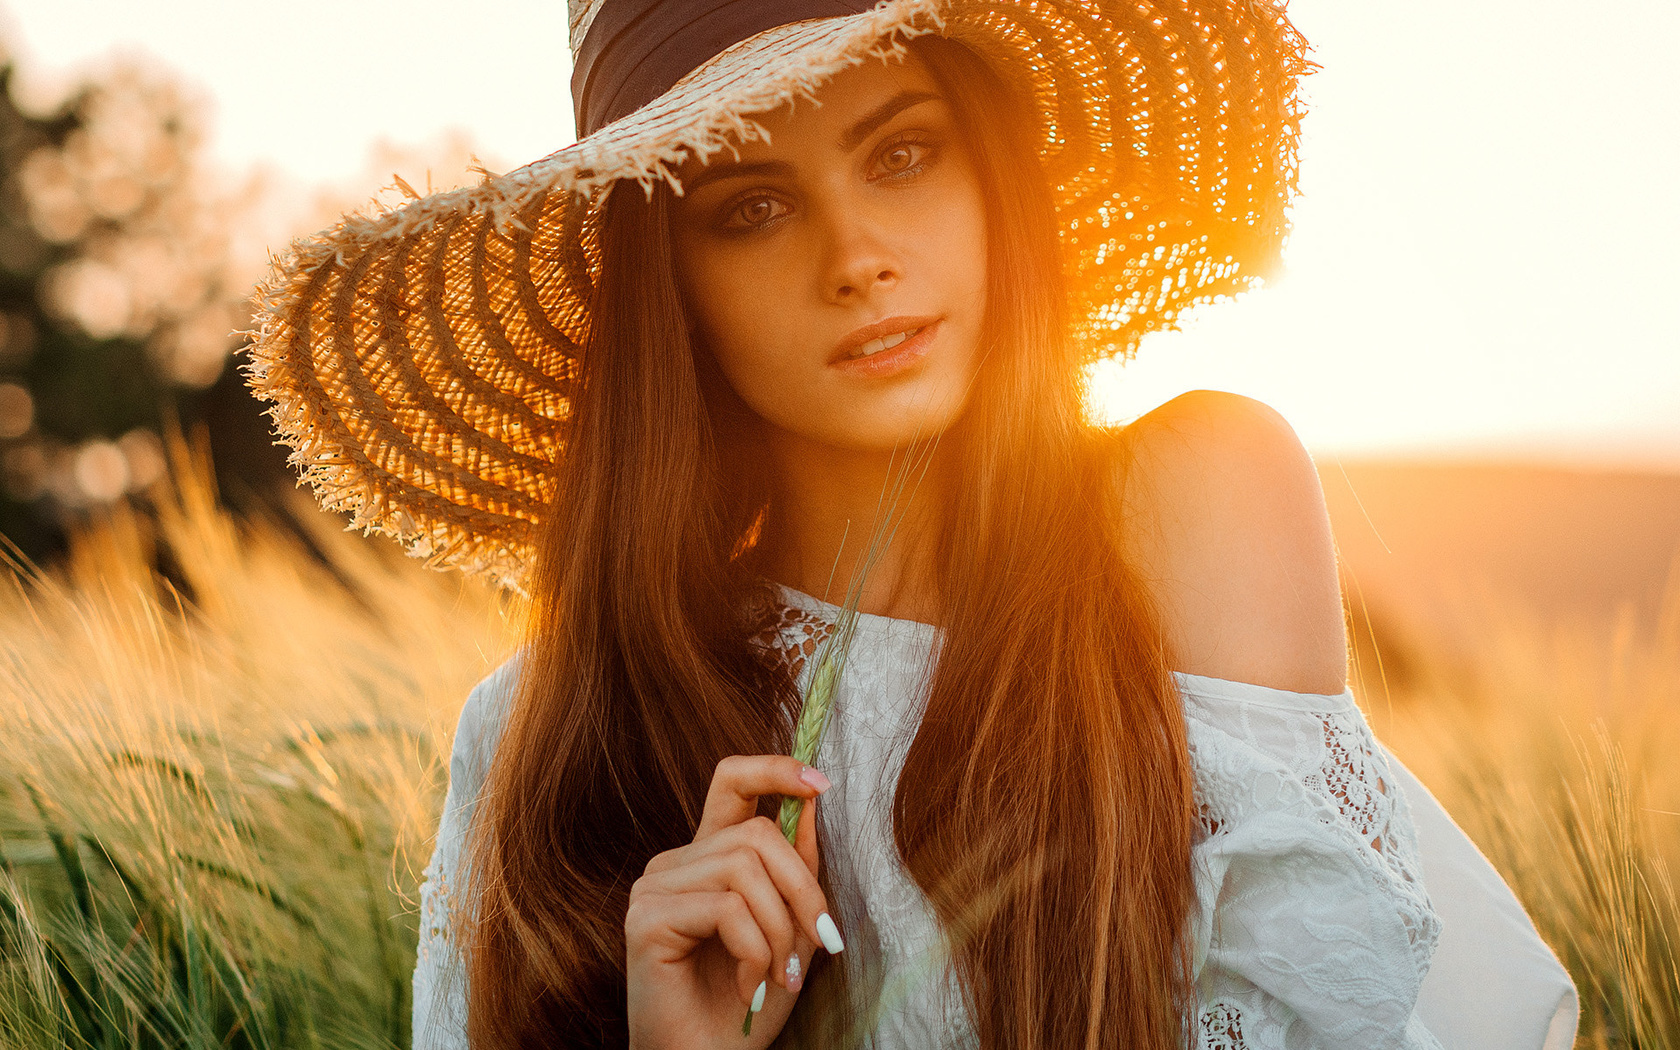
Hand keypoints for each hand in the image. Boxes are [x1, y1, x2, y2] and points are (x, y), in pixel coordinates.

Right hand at [625, 755, 840, 1049]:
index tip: (818, 783)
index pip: (730, 782)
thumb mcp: (790, 928)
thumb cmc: (748, 1004)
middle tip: (820, 945)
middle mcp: (676, 864)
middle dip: (804, 890)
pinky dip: (754, 951)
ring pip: (745, 868)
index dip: (773, 770)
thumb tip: (812, 801)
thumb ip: (795, 867)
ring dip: (780, 930)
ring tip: (779, 976)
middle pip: (757, 832)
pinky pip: (725, 908)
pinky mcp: (645, 919)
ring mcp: (654, 888)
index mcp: (708, 858)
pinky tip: (748, 988)